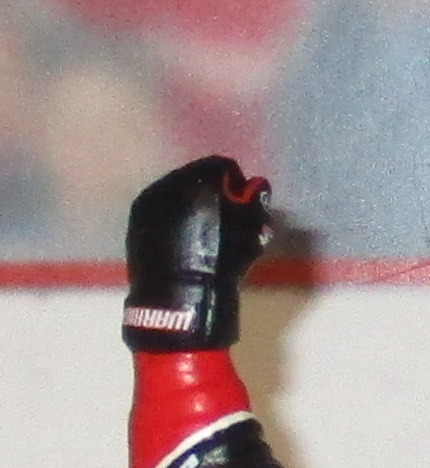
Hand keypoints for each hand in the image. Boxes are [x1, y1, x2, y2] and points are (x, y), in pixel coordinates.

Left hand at [123, 156, 270, 351]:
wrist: (180, 300)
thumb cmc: (219, 261)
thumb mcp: (249, 231)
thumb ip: (254, 203)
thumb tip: (256, 187)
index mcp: (193, 180)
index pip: (221, 167)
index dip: (238, 185)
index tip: (248, 205)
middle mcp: (165, 185)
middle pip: (196, 180)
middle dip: (215, 196)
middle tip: (230, 218)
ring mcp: (147, 204)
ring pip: (177, 196)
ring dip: (194, 209)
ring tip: (208, 233)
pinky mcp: (135, 225)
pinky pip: (162, 214)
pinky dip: (176, 223)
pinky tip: (187, 243)